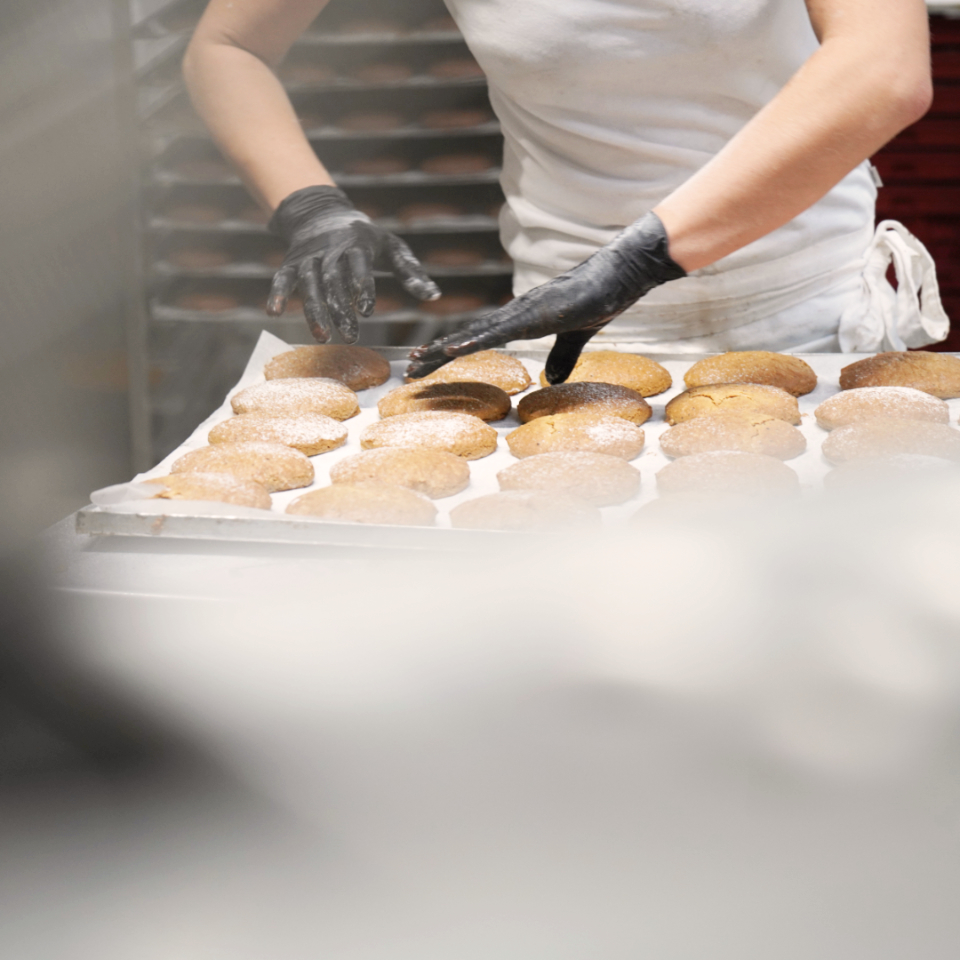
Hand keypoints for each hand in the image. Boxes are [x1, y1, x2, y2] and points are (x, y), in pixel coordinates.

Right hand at [267, 185, 440, 341]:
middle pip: (334, 281)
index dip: (362, 287)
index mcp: (356, 244)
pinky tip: (274, 313)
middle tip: (351, 336)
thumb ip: (411, 272)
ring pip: (310, 284)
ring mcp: (308, 257)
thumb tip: (435, 296)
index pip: (359, 266)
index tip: (367, 311)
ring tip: (322, 336)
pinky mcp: (292, 264)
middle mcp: (330, 250)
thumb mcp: (391, 247)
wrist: (322, 213)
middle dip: (341, 309)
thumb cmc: (365, 237)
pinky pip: (282, 279)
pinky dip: (277, 293)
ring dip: (313, 310)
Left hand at [406, 212, 684, 383]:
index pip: (479, 338)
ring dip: (449, 348)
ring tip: (422, 361)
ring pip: (479, 333)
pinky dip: (477, 340)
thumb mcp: (577, 336)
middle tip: (409, 371)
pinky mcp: (540, 312)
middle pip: (470, 336)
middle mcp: (516, 313)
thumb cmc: (600, 299)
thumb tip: (552, 378)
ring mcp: (526, 310)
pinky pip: (503, 331)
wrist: (622, 273)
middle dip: (437, 354)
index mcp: (521, 319)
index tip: (426, 366)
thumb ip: (563, 356)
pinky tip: (456, 348)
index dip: (451, 351)